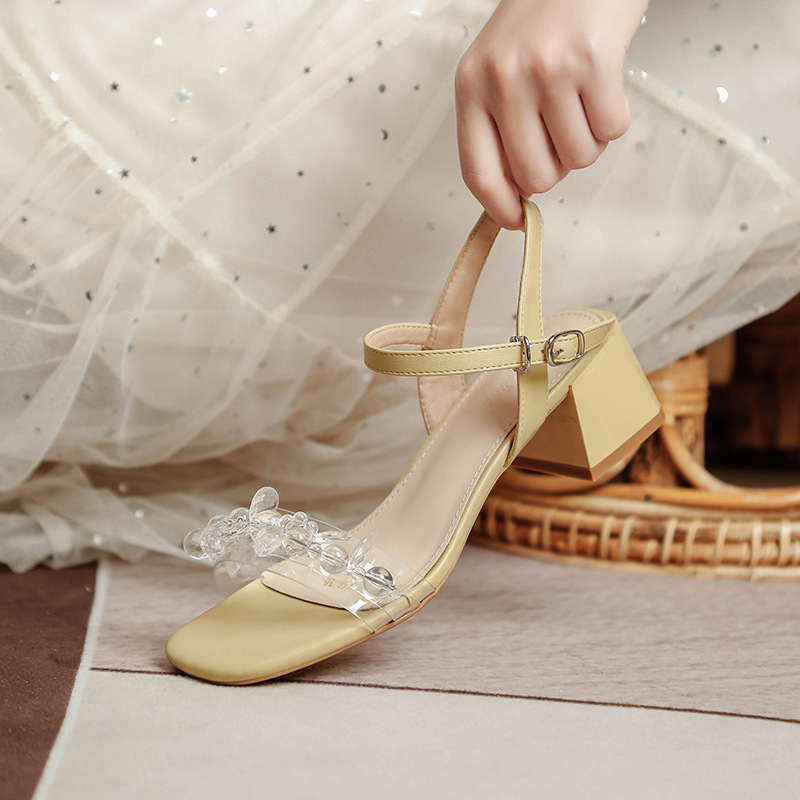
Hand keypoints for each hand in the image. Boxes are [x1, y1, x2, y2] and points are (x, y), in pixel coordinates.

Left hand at [456, 0, 647, 228]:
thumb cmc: (543, 20)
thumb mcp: (499, 68)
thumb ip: (499, 127)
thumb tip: (517, 195)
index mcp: (471, 87)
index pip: (478, 171)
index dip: (499, 207)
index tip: (517, 222)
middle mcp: (503, 80)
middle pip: (535, 176)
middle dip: (556, 167)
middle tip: (562, 130)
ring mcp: (548, 70)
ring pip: (577, 159)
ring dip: (588, 140)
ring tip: (582, 98)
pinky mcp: (594, 60)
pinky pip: (611, 130)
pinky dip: (614, 117)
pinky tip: (604, 84)